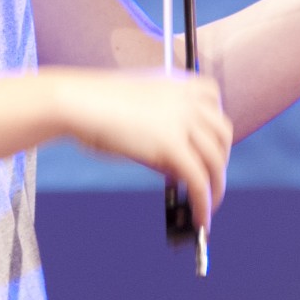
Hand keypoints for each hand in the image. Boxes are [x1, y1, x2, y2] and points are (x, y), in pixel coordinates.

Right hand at [61, 69, 231, 231]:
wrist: (77, 101)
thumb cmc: (92, 103)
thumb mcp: (136, 105)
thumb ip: (160, 125)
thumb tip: (172, 165)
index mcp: (176, 82)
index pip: (213, 99)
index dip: (214, 124)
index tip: (209, 141)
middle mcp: (185, 99)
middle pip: (222, 133)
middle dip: (218, 158)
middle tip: (207, 177)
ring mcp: (181, 122)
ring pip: (215, 161)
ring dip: (216, 186)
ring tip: (207, 206)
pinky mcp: (171, 146)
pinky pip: (199, 181)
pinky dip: (204, 203)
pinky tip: (200, 217)